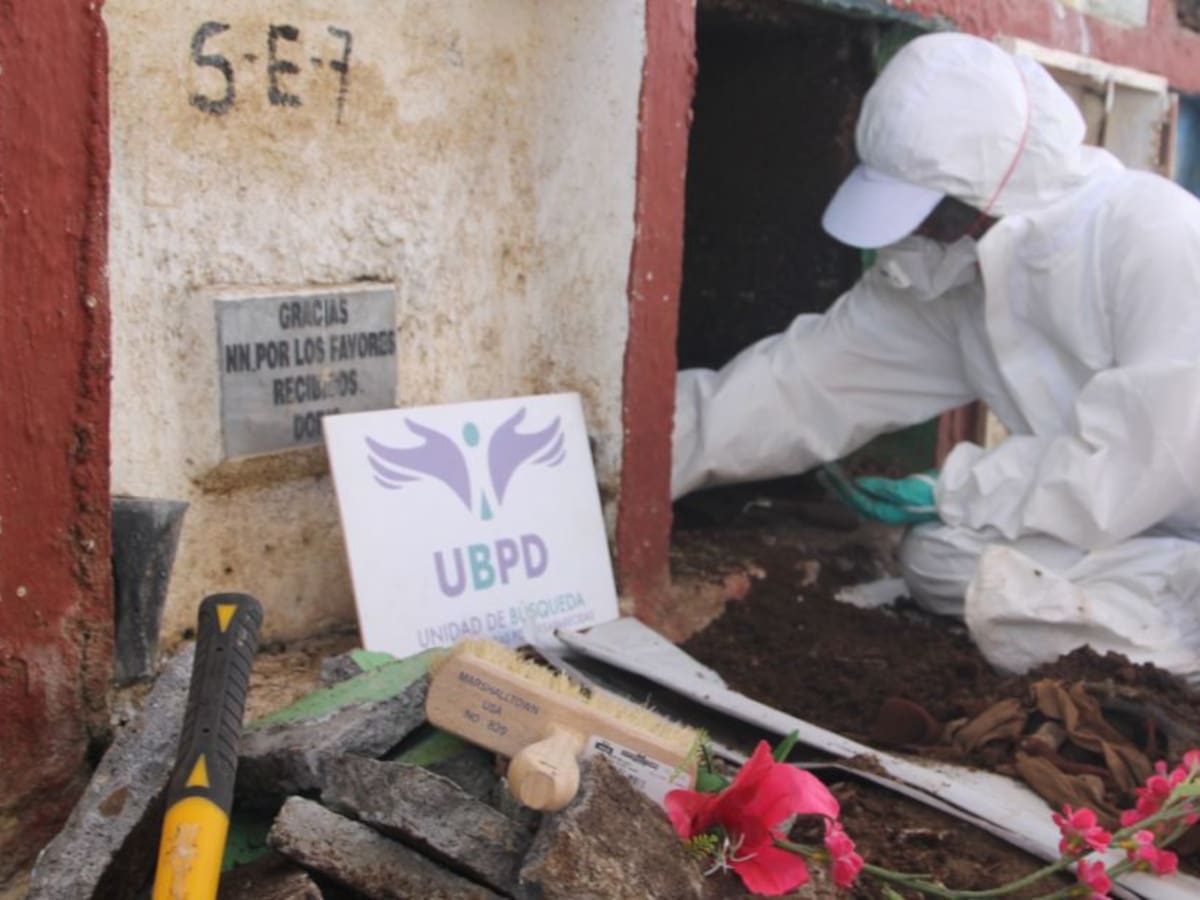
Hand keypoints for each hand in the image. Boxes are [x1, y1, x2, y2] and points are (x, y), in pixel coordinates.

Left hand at [818, 464, 939, 525]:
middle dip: (838, 486)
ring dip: (845, 484)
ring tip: (831, 473)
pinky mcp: (893, 500)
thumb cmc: (930, 495)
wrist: (951, 501)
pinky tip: (852, 478)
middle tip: (823, 471)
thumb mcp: (905, 490)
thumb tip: (858, 484)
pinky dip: (858, 485)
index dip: (841, 486)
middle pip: (854, 499)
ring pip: (859, 496)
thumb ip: (882, 488)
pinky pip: (869, 493)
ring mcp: (887, 506)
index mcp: (883, 511)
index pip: (856, 498)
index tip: (828, 472)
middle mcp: (882, 511)